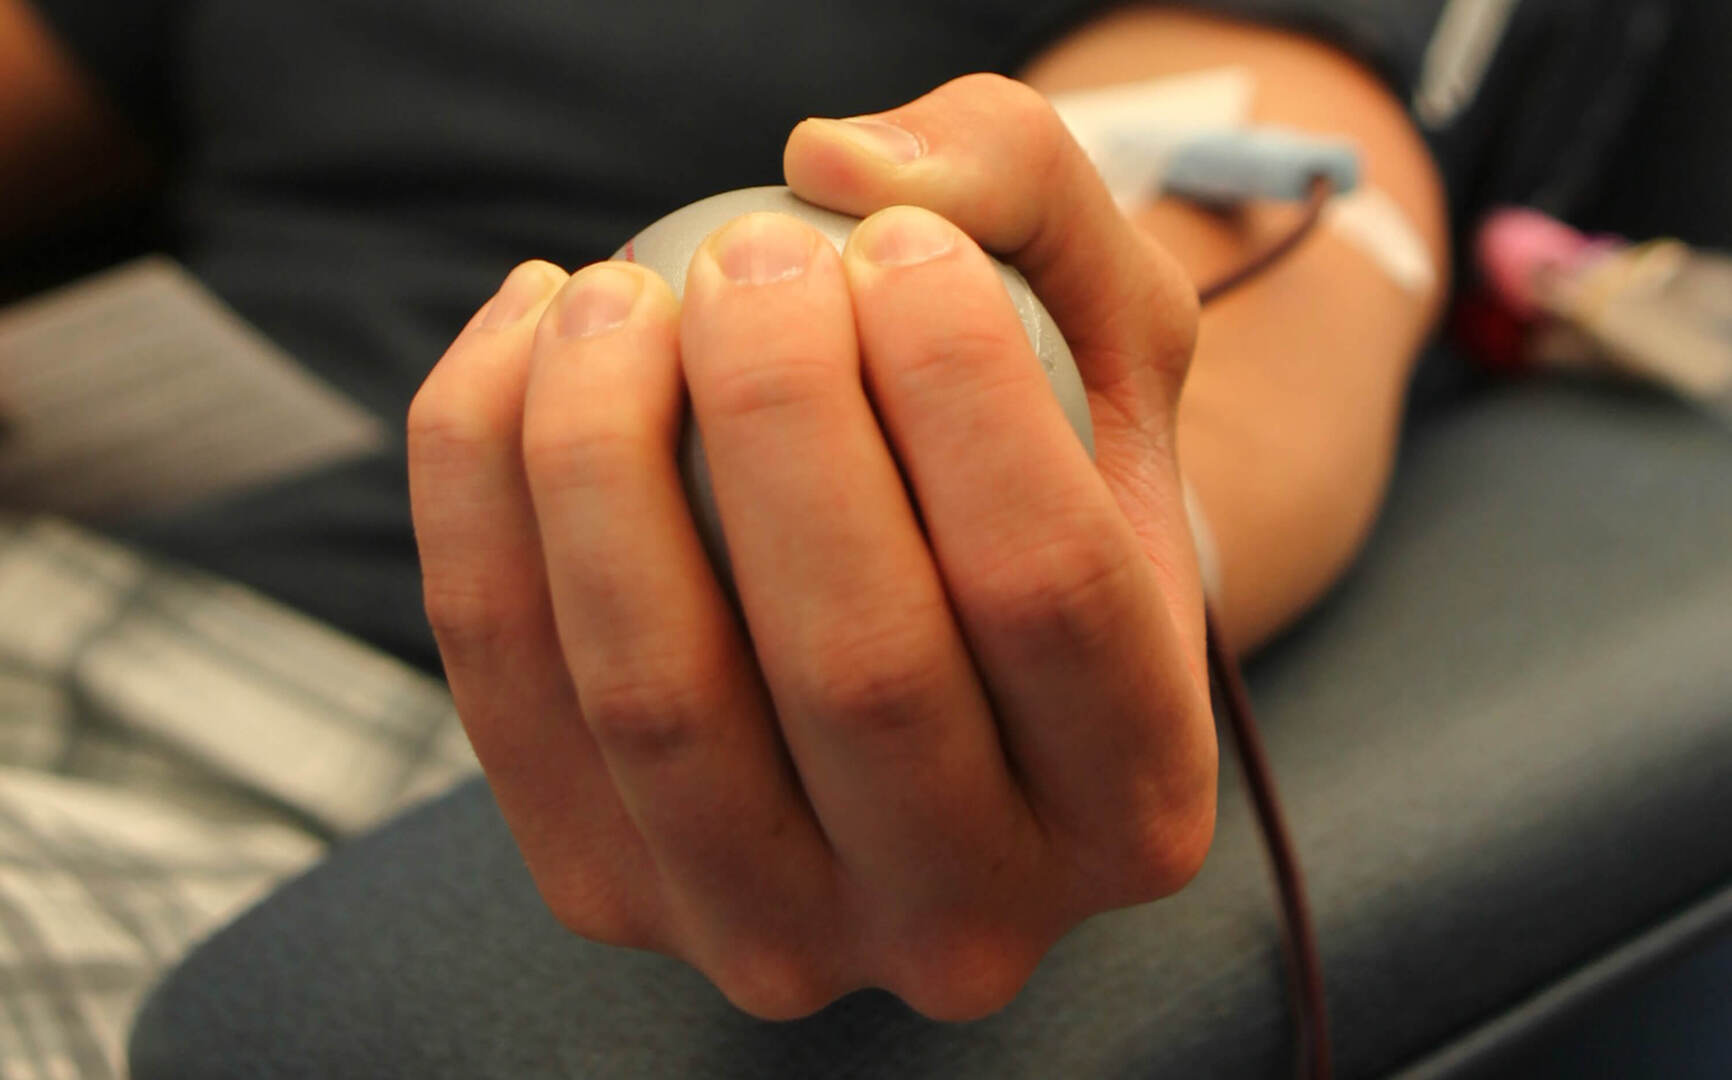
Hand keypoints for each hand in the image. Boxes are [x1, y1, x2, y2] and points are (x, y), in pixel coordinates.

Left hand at [407, 74, 1214, 1020]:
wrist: (938, 649)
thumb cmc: (1046, 474)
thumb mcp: (1111, 322)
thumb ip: (1029, 192)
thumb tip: (830, 160)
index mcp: (1136, 803)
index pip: (1047, 597)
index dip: (958, 385)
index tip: (890, 241)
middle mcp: (972, 921)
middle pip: (857, 667)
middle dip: (778, 411)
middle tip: (748, 255)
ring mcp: (779, 934)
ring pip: (656, 692)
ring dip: (599, 447)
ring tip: (611, 293)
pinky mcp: (610, 893)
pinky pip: (502, 686)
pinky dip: (477, 490)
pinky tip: (522, 344)